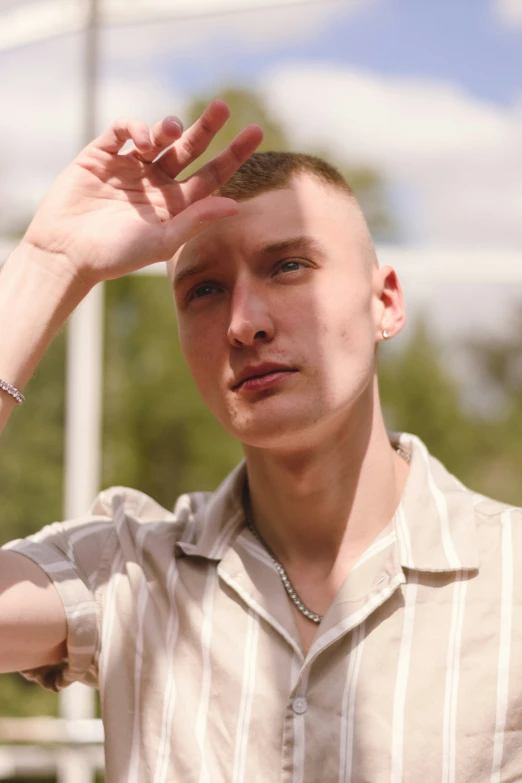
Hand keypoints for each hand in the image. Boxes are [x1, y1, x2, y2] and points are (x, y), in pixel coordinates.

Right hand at [22, 100, 262, 285]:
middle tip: (222, 107)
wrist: (66, 252)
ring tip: (172, 130)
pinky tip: (141, 141)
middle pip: (189, 150)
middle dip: (207, 128)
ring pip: (158, 137)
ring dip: (169, 128)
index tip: (254, 132)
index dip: (232, 155)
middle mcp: (156, 184)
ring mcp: (129, 168)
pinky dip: (134, 128)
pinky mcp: (101, 156)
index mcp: (175, 205)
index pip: (211, 176)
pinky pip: (122, 132)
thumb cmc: (116, 255)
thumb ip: (196, 220)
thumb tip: (235, 205)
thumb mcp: (162, 241)